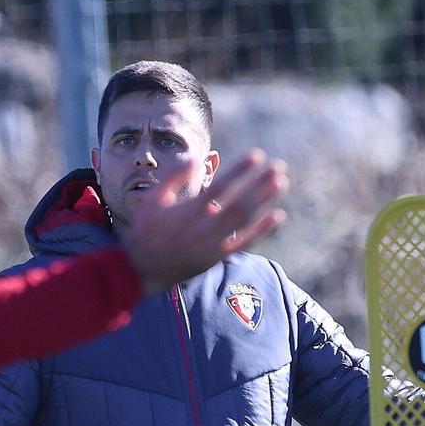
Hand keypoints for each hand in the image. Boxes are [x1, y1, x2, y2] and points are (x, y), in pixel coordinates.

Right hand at [121, 150, 289, 293]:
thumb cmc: (146, 232)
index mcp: (188, 212)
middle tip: (278, 166)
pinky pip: (245, 242)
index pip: (219, 187)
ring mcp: (213, 244)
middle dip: (260, 184)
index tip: (257, 155)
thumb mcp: (152, 201)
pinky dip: (263, 229)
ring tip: (281, 182)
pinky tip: (278, 215)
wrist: (143, 269)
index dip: (240, 171)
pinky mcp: (218, 256)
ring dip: (265, 200)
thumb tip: (196, 159)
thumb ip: (173, 178)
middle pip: (239, 203)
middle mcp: (203, 228)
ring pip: (245, 220)